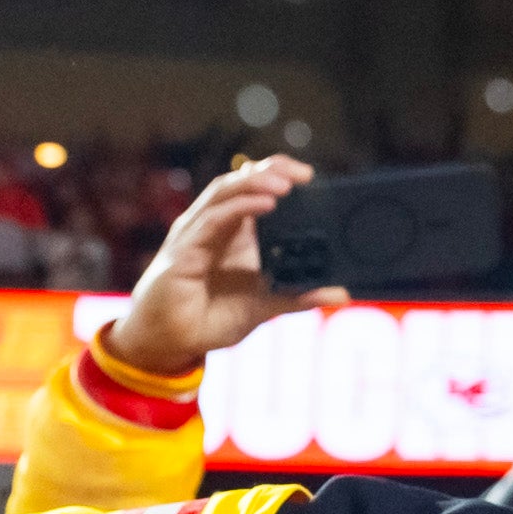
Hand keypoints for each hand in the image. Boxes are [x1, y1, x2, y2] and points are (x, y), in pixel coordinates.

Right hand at [101, 153, 324, 374]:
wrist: (172, 342)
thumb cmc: (211, 318)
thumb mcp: (264, 306)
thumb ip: (298, 296)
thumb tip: (340, 293)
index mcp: (233, 232)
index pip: (253, 189)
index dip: (277, 174)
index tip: (309, 176)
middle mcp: (214, 225)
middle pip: (239, 182)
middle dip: (270, 171)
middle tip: (302, 174)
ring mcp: (196, 233)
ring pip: (225, 193)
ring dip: (255, 184)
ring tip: (285, 184)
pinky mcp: (184, 249)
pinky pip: (213, 220)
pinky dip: (239, 208)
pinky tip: (264, 204)